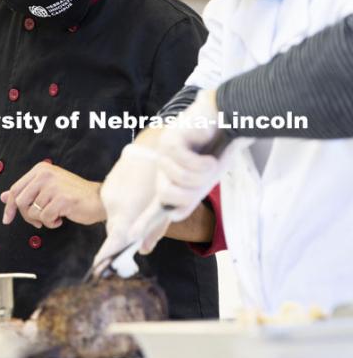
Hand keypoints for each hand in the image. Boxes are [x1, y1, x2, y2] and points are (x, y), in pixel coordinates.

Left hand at [0, 162, 103, 228]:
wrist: (98, 199)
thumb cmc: (73, 195)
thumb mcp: (47, 189)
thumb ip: (26, 191)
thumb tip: (3, 196)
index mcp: (41, 169)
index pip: (15, 189)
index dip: (9, 206)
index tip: (7, 219)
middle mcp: (45, 174)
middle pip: (20, 202)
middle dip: (28, 216)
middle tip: (40, 220)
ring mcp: (53, 186)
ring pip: (33, 212)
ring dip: (43, 220)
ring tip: (56, 215)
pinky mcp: (61, 199)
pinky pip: (45, 218)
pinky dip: (52, 223)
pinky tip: (62, 217)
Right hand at [93, 141, 161, 272]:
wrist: (151, 148)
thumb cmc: (162, 179)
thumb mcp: (164, 207)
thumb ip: (154, 231)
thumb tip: (144, 250)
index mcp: (127, 213)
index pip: (113, 241)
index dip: (106, 256)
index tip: (99, 268)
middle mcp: (113, 205)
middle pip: (113, 231)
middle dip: (121, 238)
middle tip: (132, 240)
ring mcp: (109, 194)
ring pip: (112, 217)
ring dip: (122, 221)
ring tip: (139, 211)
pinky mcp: (108, 186)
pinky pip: (111, 204)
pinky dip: (120, 207)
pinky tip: (133, 198)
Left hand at [155, 89, 223, 222]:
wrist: (225, 121)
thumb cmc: (215, 150)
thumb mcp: (203, 182)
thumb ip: (188, 199)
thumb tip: (172, 215)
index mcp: (169, 181)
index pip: (155, 205)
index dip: (144, 222)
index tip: (131, 236)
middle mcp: (162, 170)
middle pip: (169, 196)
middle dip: (193, 190)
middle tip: (206, 176)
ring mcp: (163, 154)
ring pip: (179, 180)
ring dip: (202, 174)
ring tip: (208, 161)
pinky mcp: (170, 140)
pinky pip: (185, 164)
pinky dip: (203, 163)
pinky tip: (207, 152)